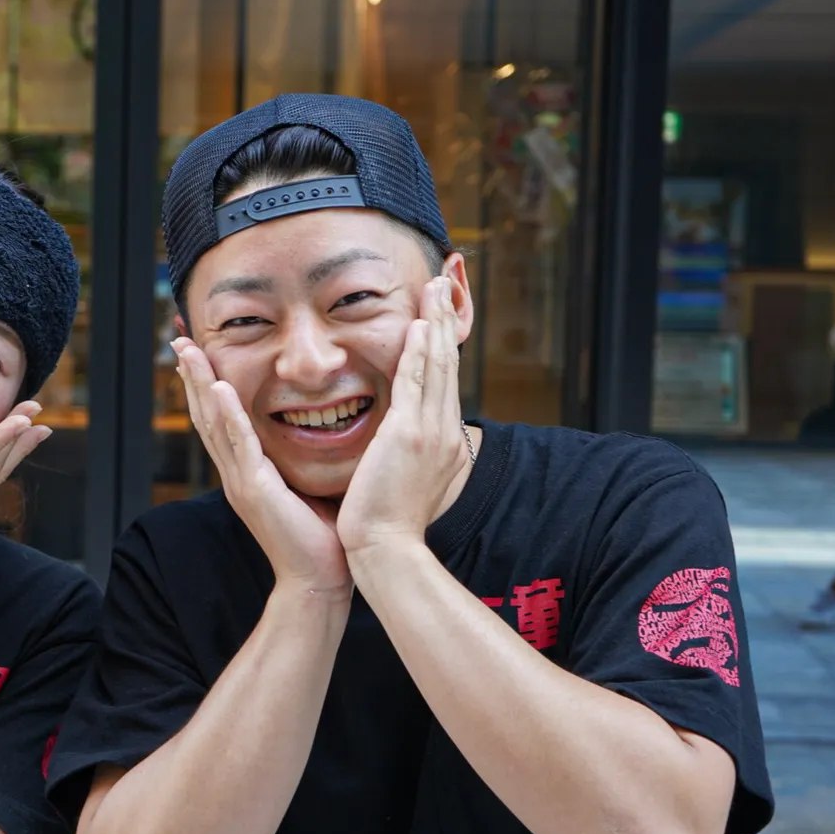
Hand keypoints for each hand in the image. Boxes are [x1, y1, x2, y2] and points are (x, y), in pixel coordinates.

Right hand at [173, 338, 349, 596]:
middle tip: (180, 340)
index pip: (222, 419)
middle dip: (192, 376)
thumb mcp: (309, 486)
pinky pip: (238, 446)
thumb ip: (303, 460)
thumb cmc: (323, 539)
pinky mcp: (254, 491)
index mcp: (248, 472)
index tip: (201, 352)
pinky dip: (226, 416)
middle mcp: (237, 474)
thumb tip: (327, 429)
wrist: (320, 581)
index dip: (208, 385)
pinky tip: (218, 389)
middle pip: (206, 415)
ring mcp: (241, 482)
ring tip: (187, 353)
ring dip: (199, 386)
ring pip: (213, 424)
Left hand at [337, 277, 470, 557]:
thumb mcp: (406, 479)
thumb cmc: (389, 523)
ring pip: (436, 366)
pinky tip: (420, 326)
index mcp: (441, 441)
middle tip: (444, 283)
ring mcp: (429, 432)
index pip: (444, 380)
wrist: (387, 550)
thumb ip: (406, 453)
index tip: (439, 313)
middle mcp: (443, 431)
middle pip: (447, 364)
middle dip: (445, 321)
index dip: (443, 343)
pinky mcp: (410, 436)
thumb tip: (401, 441)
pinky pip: (417, 384)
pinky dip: (420, 353)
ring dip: (436, 324)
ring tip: (435, 288)